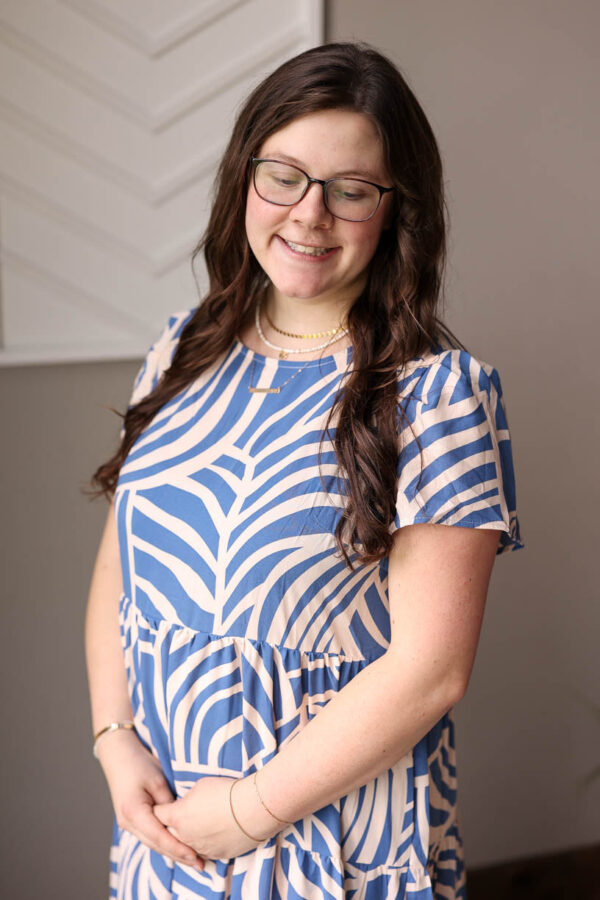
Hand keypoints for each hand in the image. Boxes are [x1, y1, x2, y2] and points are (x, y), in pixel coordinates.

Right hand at [97, 729, 203, 870]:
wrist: (119, 755)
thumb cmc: (139, 764)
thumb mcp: (158, 781)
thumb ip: (168, 804)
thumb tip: (181, 820)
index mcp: (133, 812)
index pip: (159, 837)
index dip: (177, 848)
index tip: (194, 856)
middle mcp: (128, 822)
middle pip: (156, 844)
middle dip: (178, 855)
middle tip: (200, 864)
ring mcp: (127, 823)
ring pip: (153, 843)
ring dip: (172, 851)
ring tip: (193, 859)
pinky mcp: (132, 820)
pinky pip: (150, 835)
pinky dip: (164, 842)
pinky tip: (179, 846)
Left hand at [154, 776, 278, 860]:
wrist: (252, 809)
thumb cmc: (226, 792)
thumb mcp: (200, 785)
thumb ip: (187, 798)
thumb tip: (185, 803)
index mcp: (177, 817)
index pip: (157, 815)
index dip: (160, 808)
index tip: (164, 804)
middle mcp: (184, 837)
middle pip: (169, 834)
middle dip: (171, 825)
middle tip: (181, 815)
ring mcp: (200, 849)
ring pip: (187, 845)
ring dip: (189, 836)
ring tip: (201, 822)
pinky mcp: (216, 855)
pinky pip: (205, 851)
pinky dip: (206, 843)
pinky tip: (215, 831)